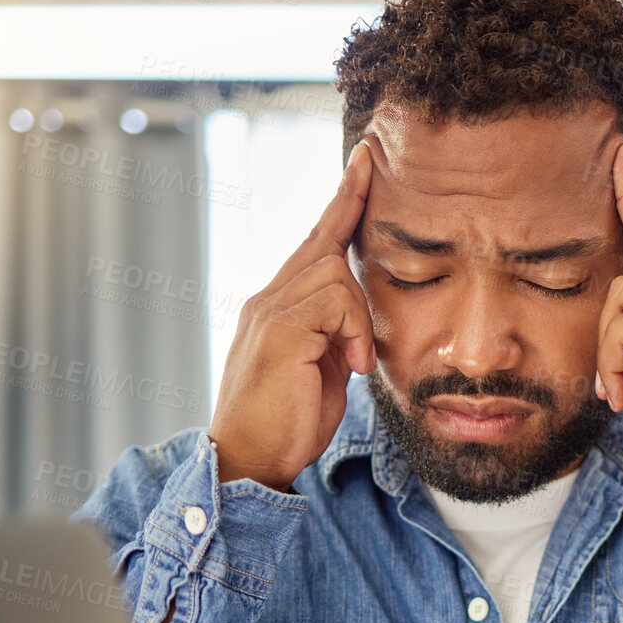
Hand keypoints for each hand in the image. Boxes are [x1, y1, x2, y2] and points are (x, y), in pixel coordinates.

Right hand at [209, 137, 376, 489]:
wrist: (250, 461)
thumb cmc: (287, 422)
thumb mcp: (322, 369)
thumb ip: (335, 335)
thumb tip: (359, 322)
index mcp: (278, 306)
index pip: (315, 242)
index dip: (342, 201)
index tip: (365, 160)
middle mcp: (268, 299)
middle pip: (326, 245)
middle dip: (354, 214)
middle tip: (372, 175)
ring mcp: (268, 311)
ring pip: (334, 273)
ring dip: (358, 316)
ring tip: (354, 362)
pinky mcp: (279, 329)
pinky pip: (333, 301)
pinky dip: (353, 331)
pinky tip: (351, 366)